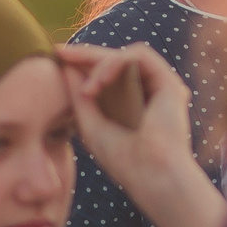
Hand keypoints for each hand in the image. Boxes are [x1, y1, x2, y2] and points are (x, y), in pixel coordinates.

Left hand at [55, 45, 206, 212]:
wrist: (149, 174)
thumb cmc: (122, 158)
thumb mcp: (90, 123)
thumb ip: (79, 96)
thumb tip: (65, 66)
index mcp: (134, 103)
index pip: (108, 74)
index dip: (83, 63)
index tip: (57, 56)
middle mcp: (150, 92)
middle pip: (116, 61)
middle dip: (86, 55)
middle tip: (60, 52)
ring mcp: (160, 86)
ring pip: (126, 56)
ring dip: (100, 65)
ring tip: (87, 91)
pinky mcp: (168, 81)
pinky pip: (139, 56)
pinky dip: (116, 64)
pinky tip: (100, 82)